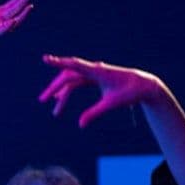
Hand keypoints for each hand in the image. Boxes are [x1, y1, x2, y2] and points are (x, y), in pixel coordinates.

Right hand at [39, 56, 172, 127]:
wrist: (142, 85)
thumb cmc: (129, 92)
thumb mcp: (111, 104)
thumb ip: (94, 113)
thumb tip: (80, 125)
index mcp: (97, 71)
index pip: (74, 65)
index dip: (59, 62)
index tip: (45, 59)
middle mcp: (93, 69)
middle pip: (67, 76)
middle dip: (54, 88)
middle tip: (42, 100)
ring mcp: (92, 73)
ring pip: (71, 81)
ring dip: (61, 93)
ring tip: (54, 109)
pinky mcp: (94, 77)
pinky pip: (76, 83)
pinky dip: (68, 91)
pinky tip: (60, 100)